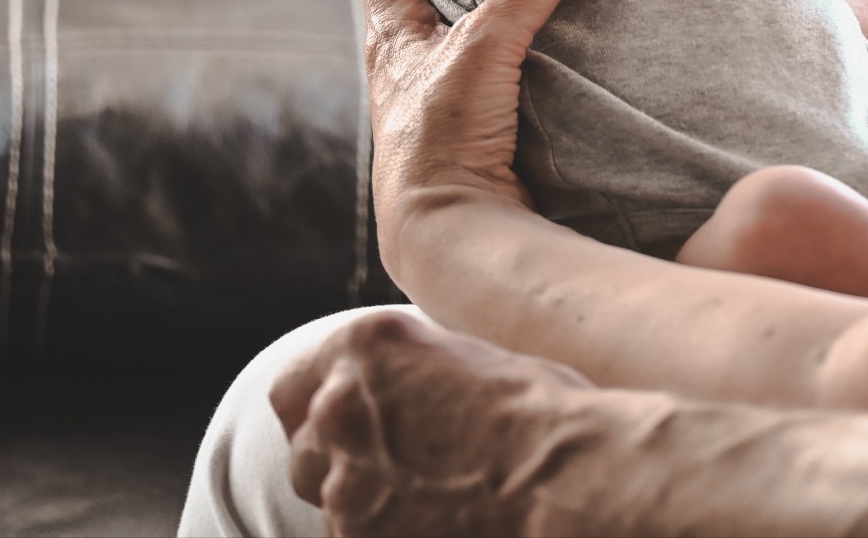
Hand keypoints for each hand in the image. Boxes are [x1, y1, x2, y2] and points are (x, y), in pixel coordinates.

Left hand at [272, 309, 600, 535]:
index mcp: (364, 348)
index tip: (342, 428)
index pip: (294, 385)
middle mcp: (338, 413)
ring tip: (437, 508)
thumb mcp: (474, 365)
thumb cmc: (550, 419)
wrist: (573, 486)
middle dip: (341, 465)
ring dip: (370, 509)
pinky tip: (445, 527)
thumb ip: (416, 377)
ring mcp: (344, 490)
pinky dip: (390, 535)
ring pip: (334, 509)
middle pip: (307, 453)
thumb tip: (411, 398)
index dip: (316, 410)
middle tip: (395, 474)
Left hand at [353, 0, 598, 255]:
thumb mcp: (486, 48)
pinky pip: (490, 61)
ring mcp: (438, 95)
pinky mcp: (474, 126)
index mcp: (391, 34)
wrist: (451, 239)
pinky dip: (509, 35)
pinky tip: (538, 27)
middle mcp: (406, 61)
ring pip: (451, 22)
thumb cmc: (445, 144)